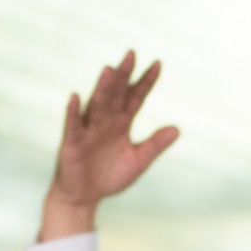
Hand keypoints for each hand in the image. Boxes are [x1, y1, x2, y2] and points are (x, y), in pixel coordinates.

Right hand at [40, 50, 180, 238]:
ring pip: (97, 104)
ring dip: (102, 87)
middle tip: (131, 54)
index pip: (136, 97)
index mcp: (122, 122)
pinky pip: (73, 124)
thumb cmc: (110, 176)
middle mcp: (106, 120)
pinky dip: (73, 111)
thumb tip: (177, 129)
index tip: (158, 63)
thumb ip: (155, 145)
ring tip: (109, 69)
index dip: (146, 81)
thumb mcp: (138, 161)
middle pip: (116, 93)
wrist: (84, 196)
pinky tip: (75, 96)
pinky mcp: (72, 142)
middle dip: (123, 75)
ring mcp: (89, 129)